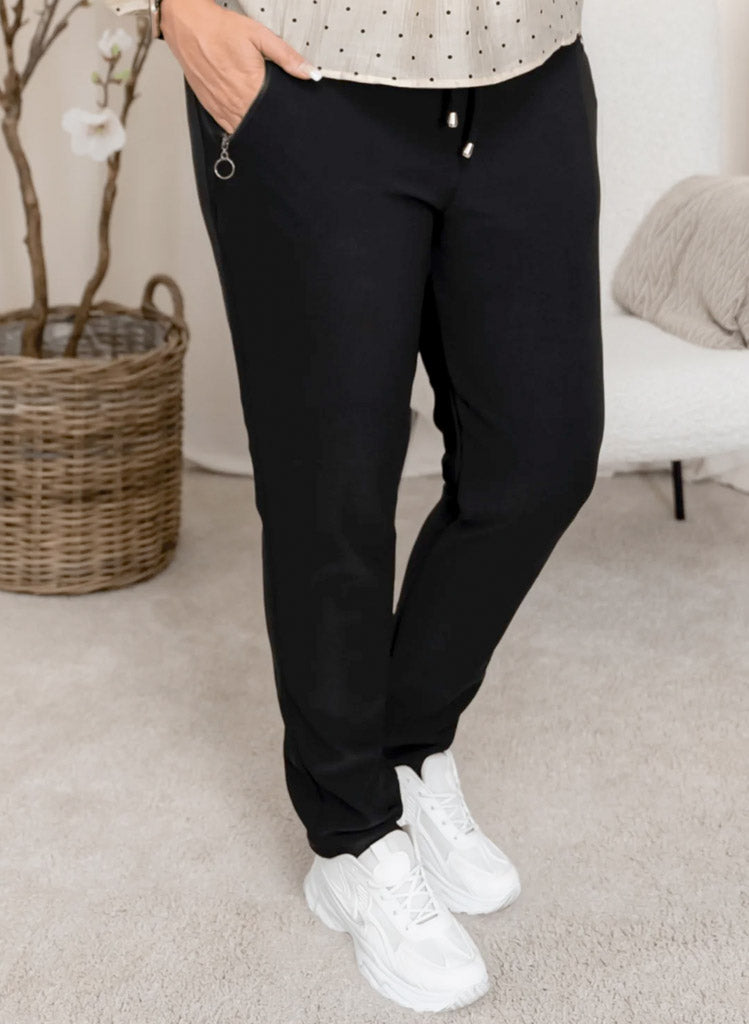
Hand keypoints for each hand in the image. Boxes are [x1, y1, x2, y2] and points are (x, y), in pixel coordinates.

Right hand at [160, 0, 319, 134]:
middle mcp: (235, 101)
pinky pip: (227, 127)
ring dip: (254, 128)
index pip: (274, 115)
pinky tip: (245, 119)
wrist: (188, 25)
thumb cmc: (221, 28)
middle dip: (271, 127)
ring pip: (243, 129)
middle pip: (259, 125)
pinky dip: (238, 126)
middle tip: (281, 126)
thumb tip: (310, 73)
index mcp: (250, 86)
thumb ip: (287, 56)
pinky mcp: (210, 106)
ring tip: (265, 125)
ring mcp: (220, 106)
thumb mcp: (260, 36)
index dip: (284, 121)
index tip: (291, 121)